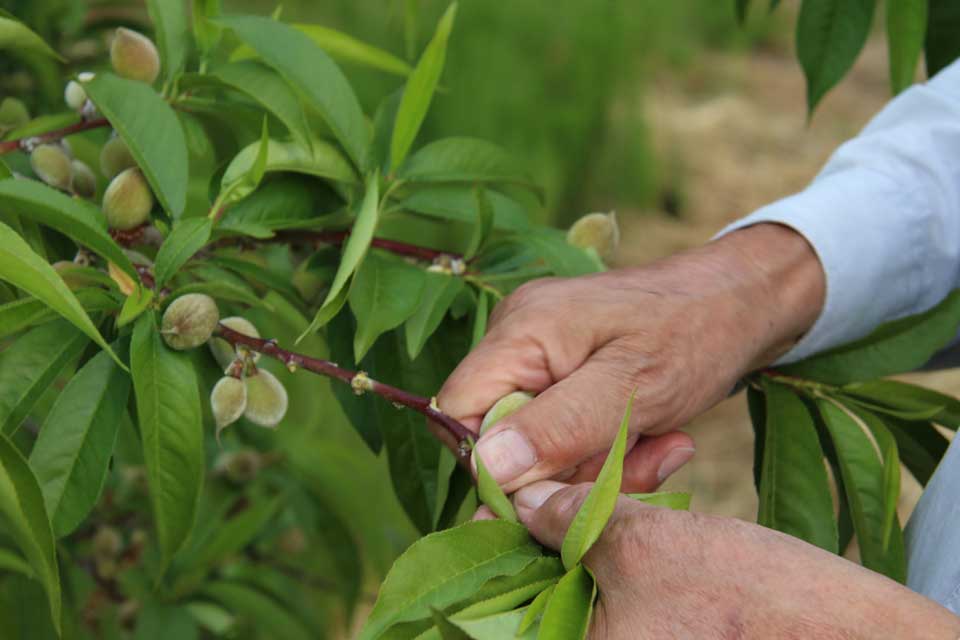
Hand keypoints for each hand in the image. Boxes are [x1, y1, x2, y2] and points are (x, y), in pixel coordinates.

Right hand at [439, 223, 825, 491]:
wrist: (743, 301)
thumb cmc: (695, 332)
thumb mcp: (632, 387)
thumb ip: (558, 427)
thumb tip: (485, 469)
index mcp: (520, 333)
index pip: (457, 414)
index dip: (494, 465)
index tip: (556, 486)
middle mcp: (518, 340)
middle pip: (500, 436)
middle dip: (563, 470)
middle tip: (629, 468)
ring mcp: (542, 356)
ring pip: (539, 443)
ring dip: (597, 463)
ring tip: (659, 448)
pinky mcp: (568, 373)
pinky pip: (567, 431)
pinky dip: (608, 449)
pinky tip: (657, 440)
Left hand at [514, 480, 959, 639]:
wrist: (848, 634)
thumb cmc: (744, 598)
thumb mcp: (643, 543)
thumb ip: (569, 520)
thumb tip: (518, 498)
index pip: (498, 616)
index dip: (493, 554)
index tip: (496, 504)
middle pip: (539, 598)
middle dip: (544, 538)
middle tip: (549, 485)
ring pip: (580, 590)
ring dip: (583, 536)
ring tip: (601, 487)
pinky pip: (615, 598)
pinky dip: (616, 554)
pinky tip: (632, 508)